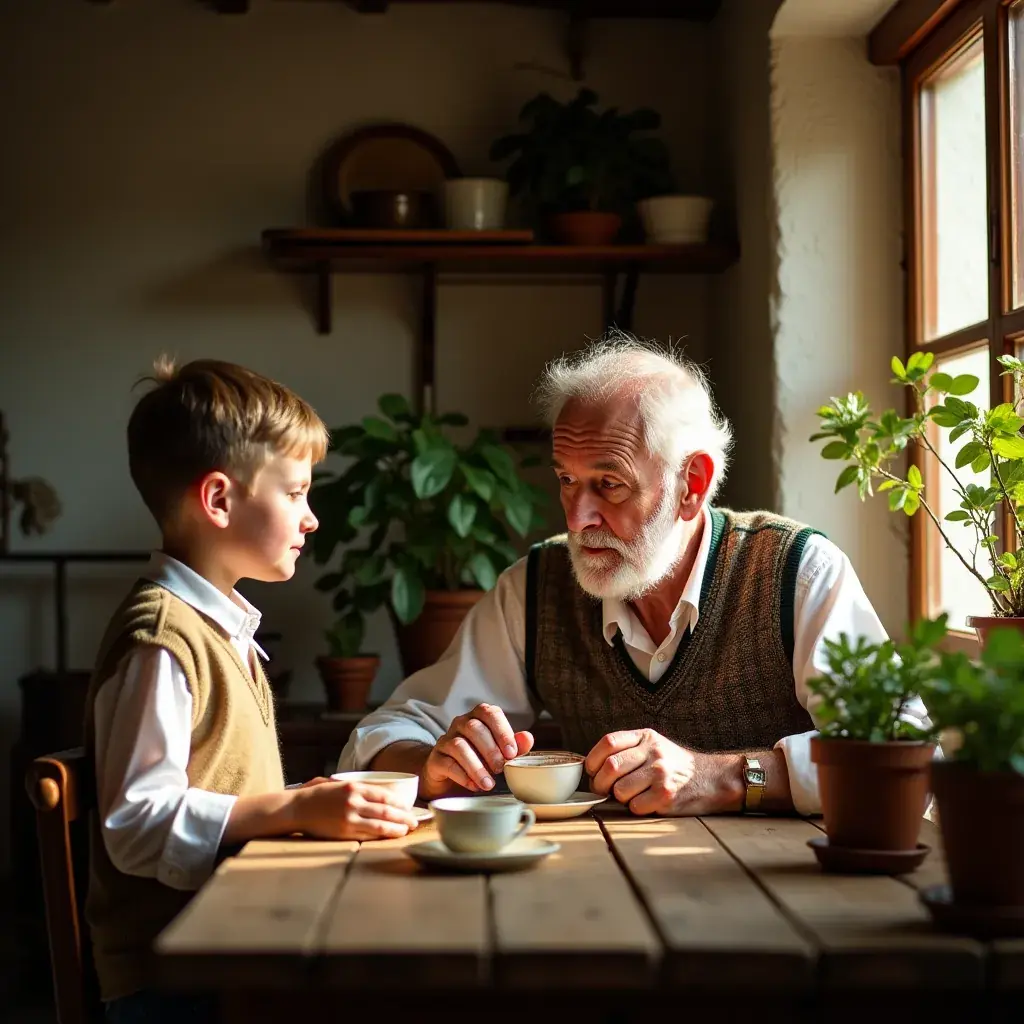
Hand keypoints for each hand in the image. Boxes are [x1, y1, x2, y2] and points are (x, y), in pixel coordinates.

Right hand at [292, 780, 418, 839]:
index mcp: (354, 786)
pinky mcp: (344, 832)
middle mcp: (354, 801)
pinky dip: (382, 836)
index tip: (408, 807)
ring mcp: (349, 817)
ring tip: (407, 830)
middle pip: (387, 810)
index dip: (399, 803)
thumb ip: (355, 787)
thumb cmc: (316, 795)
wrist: (296, 808)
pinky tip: (390, 836)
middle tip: (415, 822)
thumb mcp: (337, 783)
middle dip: (404, 817)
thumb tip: (374, 792)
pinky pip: (368, 835)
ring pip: (381, 824)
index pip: (385, 795)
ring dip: (397, 828)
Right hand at [420, 703, 533, 799]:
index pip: (489, 712)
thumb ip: (515, 746)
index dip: (502, 731)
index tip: (512, 752)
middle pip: (473, 728)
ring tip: (489, 784)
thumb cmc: (479, 760)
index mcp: (478, 718)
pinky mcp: (435, 759)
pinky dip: (462, 775)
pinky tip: (473, 785)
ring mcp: (445, 741)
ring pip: (459, 745)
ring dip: (477, 766)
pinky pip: (447, 763)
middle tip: (500, 769)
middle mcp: (460, 724)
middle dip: (490, 750)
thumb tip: (528, 738)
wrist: (449, 777)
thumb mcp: (500, 754)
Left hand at [585, 729, 742, 815]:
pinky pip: (635, 806)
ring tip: (630, 796)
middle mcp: (653, 751)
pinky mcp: (667, 794)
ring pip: (620, 790)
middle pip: (610, 767)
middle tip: (603, 790)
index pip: (608, 742)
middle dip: (599, 784)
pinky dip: (635, 808)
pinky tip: (646, 803)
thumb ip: (627, 750)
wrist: (712, 779)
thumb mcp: (653, 745)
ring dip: (619, 798)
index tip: (591, 771)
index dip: (593, 759)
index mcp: (645, 736)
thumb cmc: (674, 765)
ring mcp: (661, 772)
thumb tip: (592, 768)